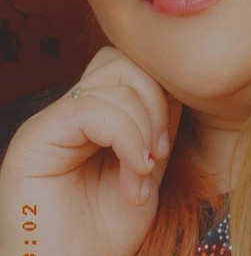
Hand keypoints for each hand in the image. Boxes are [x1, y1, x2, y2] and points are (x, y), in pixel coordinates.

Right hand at [0, 47, 181, 255]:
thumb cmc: (109, 231)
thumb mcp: (149, 167)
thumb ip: (157, 125)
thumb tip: (173, 88)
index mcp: (92, 115)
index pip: (129, 67)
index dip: (160, 94)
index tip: (167, 144)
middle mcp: (68, 111)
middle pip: (121, 61)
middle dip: (155, 102)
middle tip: (159, 152)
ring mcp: (50, 122)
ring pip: (113, 79)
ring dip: (143, 126)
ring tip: (143, 172)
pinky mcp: (34, 138)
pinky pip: (91, 110)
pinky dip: (127, 138)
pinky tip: (135, 174)